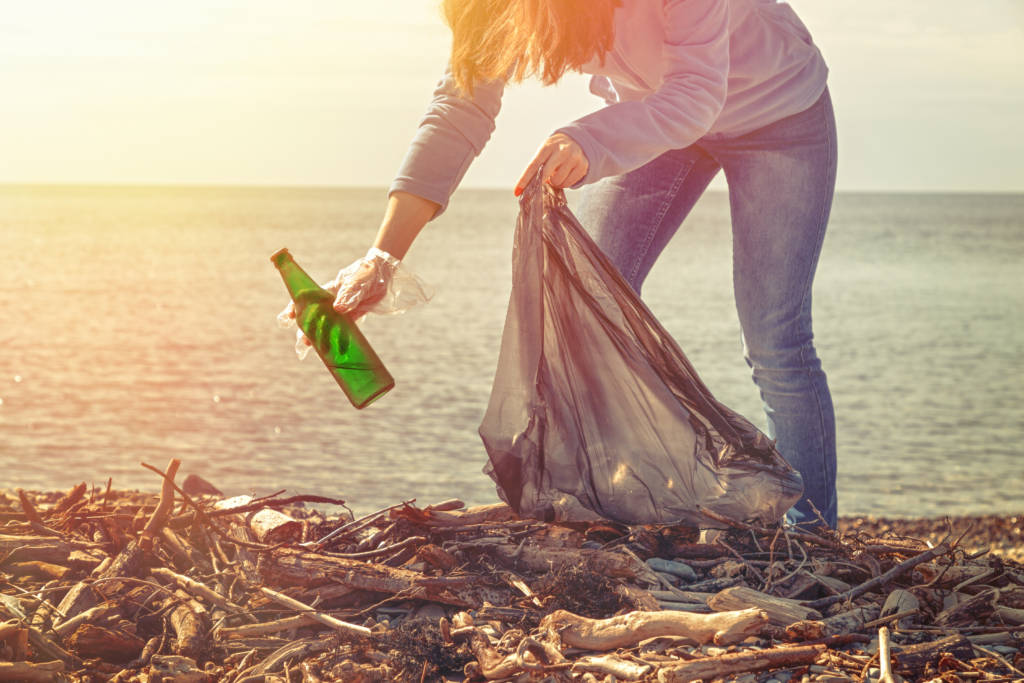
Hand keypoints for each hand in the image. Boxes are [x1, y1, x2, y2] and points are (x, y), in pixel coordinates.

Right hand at [276, 247, 432, 356]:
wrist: (384, 275)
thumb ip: (349, 294)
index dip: (295, 308)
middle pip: (312, 318)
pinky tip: (333, 352)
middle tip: (303, 345)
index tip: (288, 318)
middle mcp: (331, 303)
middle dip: (304, 331)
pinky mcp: (353, 319)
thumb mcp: (358, 281)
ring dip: (317, 339)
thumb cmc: (367, 273)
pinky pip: (343, 332)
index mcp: (327, 291)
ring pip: (325, 327)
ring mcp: (341, 312)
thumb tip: (338, 309)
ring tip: (308, 351)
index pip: (305, 299)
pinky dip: (338, 342)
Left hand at [514, 132, 587, 195]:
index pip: (533, 165)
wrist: (577, 141)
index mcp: (548, 146)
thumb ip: (537, 167)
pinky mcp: (583, 166)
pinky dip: (564, 183)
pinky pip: (569, 184)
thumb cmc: (555, 151)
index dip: (524, 180)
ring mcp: (574, 158)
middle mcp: (562, 150)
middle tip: (541, 183)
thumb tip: (527, 188)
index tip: (517, 192)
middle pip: (546, 174)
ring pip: (557, 182)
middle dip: (541, 182)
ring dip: (554, 182)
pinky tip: (566, 174)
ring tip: (557, 174)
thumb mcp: (545, 152)